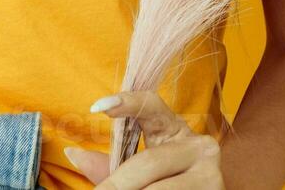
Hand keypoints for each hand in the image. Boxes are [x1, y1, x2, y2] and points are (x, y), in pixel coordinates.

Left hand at [65, 90, 223, 189]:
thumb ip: (111, 166)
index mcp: (176, 130)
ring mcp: (210, 173)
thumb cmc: (168, 182)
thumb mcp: (144, 170)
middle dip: (117, 183)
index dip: (128, 103)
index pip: (152, 106)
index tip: (97, 106)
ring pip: (158, 189)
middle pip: (148, 162)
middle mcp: (200, 146)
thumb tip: (74, 154)